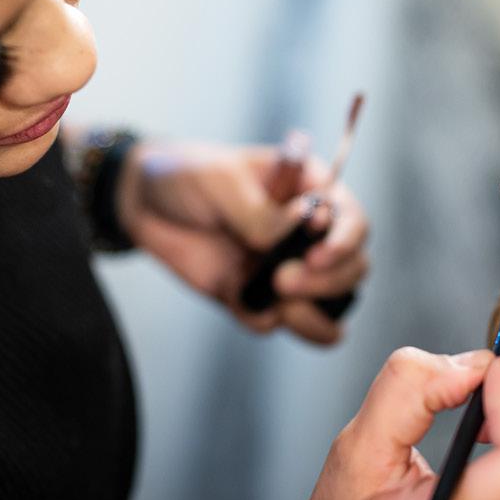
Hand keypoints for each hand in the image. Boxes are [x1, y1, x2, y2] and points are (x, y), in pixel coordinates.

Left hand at [117, 140, 368, 344]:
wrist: (145, 204)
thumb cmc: (189, 175)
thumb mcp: (221, 179)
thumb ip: (257, 210)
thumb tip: (286, 238)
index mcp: (312, 192)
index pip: (353, 220)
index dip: (346, 242)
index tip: (317, 255)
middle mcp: (308, 234)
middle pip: (353, 269)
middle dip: (328, 283)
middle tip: (284, 280)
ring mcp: (287, 268)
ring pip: (330, 308)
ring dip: (312, 315)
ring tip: (277, 303)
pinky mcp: (259, 297)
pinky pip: (280, 324)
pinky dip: (267, 321)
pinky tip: (241, 302)